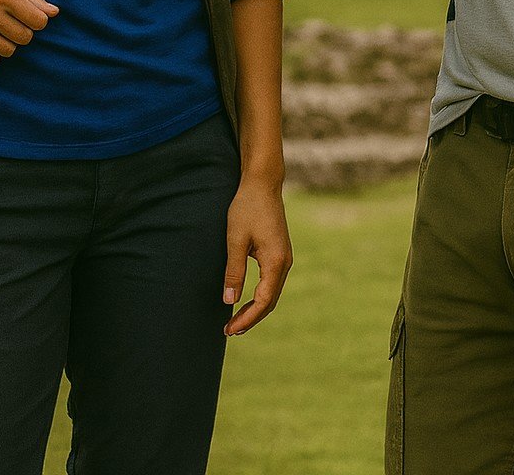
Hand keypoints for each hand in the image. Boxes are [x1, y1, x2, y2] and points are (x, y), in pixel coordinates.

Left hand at [222, 174, 292, 336]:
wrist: (263, 183)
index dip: (247, 318)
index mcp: (276, 261)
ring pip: (272, 293)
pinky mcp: (279, 252)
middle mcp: (284, 262)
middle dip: (251, 318)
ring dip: (256, 308)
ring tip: (236, 320)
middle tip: (229, 330)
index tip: (229, 329)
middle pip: (270, 301)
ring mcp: (284, 257)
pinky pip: (272, 281)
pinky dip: (260, 295)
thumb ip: (233, 271)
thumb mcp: (235, 239)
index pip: (263, 301)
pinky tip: (247, 299)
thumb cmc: (247, 207)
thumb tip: (229, 301)